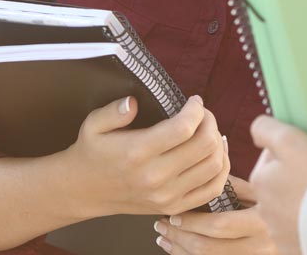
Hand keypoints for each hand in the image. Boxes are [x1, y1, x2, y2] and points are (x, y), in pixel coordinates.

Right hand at [62, 94, 231, 216]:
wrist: (85, 191)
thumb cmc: (92, 153)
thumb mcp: (93, 124)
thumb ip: (114, 111)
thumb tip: (133, 102)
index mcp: (137, 152)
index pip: (183, 128)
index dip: (196, 109)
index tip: (194, 100)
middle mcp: (155, 177)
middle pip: (205, 145)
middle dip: (210, 122)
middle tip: (202, 114)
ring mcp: (167, 196)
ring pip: (214, 166)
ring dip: (218, 143)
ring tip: (208, 131)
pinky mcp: (174, 207)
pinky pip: (213, 189)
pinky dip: (221, 169)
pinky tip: (214, 153)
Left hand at [153, 175, 279, 254]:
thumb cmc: (293, 190)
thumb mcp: (265, 183)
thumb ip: (236, 180)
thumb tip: (203, 173)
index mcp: (264, 220)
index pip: (219, 226)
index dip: (191, 221)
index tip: (174, 212)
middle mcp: (262, 244)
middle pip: (210, 249)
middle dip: (180, 237)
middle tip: (162, 224)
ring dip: (182, 251)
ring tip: (164, 238)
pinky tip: (179, 250)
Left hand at [250, 115, 306, 254]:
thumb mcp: (290, 140)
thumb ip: (266, 129)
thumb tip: (256, 134)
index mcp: (259, 181)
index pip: (269, 160)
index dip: (288, 155)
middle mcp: (262, 209)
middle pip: (277, 187)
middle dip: (291, 182)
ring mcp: (277, 232)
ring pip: (286, 211)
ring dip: (299, 205)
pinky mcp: (292, 248)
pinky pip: (298, 232)